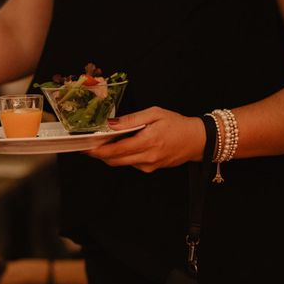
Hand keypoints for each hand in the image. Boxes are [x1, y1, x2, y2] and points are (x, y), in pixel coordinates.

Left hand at [85, 107, 205, 171]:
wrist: (197, 140)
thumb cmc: (177, 124)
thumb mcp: (155, 114)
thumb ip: (132, 120)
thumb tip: (112, 124)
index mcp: (147, 141)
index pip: (116, 150)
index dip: (98, 151)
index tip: (86, 148)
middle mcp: (147, 157)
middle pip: (115, 160)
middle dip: (100, 154)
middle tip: (89, 146)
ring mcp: (148, 165)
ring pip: (122, 163)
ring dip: (111, 154)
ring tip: (106, 142)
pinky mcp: (150, 169)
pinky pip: (131, 163)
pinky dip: (124, 155)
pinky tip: (125, 146)